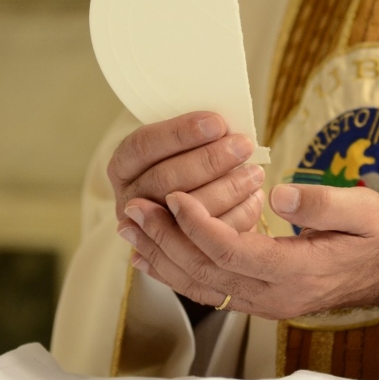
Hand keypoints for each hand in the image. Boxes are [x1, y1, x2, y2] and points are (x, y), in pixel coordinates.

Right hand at [108, 111, 263, 231]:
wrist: (195, 209)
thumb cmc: (191, 166)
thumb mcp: (183, 149)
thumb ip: (194, 139)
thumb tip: (221, 128)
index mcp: (123, 166)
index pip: (143, 146)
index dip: (179, 134)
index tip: (217, 123)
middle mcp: (130, 200)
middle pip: (164, 179)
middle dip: (208, 160)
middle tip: (242, 146)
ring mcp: (151, 232)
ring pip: (187, 212)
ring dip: (227, 188)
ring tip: (254, 172)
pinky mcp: (179, 255)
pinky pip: (208, 239)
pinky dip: (237, 215)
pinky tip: (255, 197)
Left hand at [118, 184, 378, 318]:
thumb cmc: (376, 234)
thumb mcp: (363, 210)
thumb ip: (323, 203)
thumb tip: (278, 195)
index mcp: (298, 272)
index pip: (233, 253)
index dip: (199, 225)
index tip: (174, 196)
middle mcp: (274, 296)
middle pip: (206, 273)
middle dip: (165, 240)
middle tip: (135, 209)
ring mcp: (264, 303)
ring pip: (200, 286)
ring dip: (162, 257)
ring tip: (131, 228)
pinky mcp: (258, 299)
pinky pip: (208, 290)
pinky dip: (175, 272)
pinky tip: (151, 255)